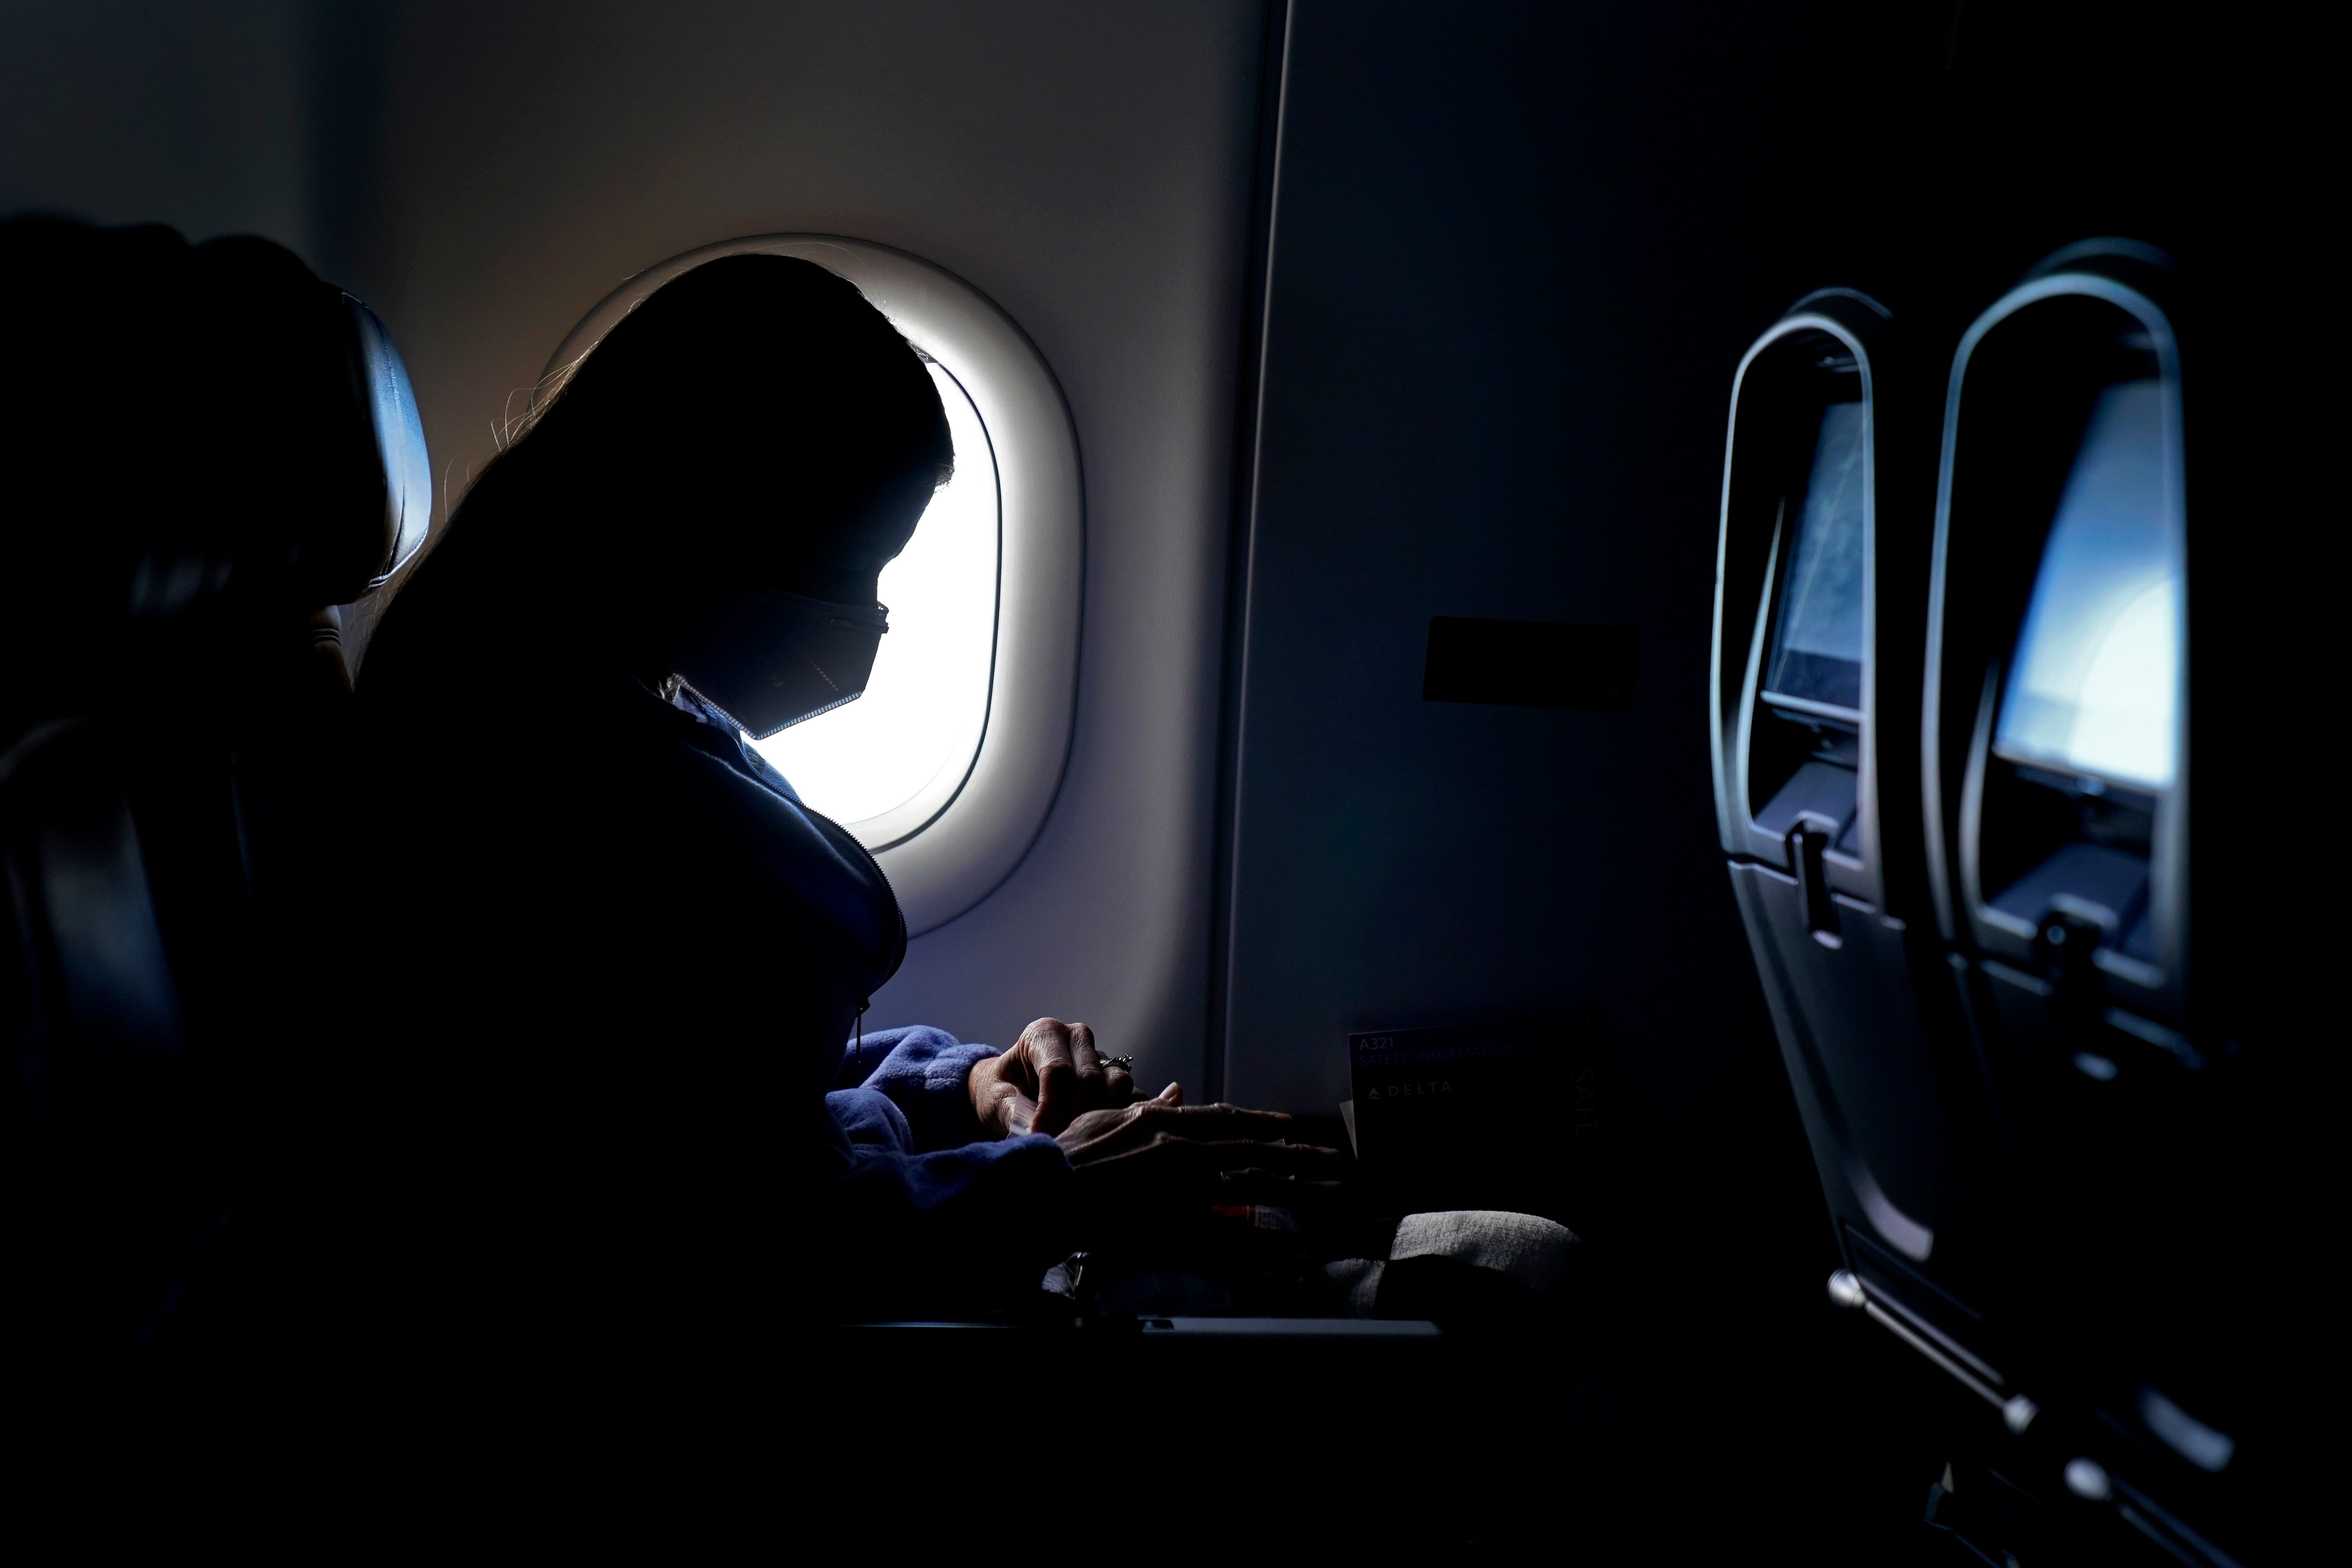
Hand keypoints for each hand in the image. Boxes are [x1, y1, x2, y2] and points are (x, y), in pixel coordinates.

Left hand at [968, 1017, 1138, 1138]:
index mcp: (1044, 1033)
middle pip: (1090, 1079)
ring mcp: (1101, 1055)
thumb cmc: (1000, 1090)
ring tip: (1075, 1139)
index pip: (1058, 1071)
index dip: (1052, 1110)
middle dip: (1074, 1119)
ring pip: (1118, 1084)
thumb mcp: (994, 1099)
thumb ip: (1012, 1112)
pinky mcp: (1116, 1076)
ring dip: (1099, 1118)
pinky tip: (1097, 1136)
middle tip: (1058, 1145)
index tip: (1041, 1137)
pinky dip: (1118, 1117)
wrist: (1012, 1089)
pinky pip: (1133, 1095)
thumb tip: (1037, 1133)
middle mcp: (1077, 1036)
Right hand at [1054, 1083, 1346, 1237]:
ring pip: (1256, 1190)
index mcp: (1166, 1124)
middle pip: (1256, 1153)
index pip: (1228, 1120)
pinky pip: (1234, 1242)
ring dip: (1302, 1191)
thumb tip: (1176, 1092)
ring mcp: (1184, 1193)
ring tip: (1337, 1195)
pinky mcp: (1178, 1231)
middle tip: (1339, 1161)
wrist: (1042, 1193)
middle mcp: (1184, 1153)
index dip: (1263, 1124)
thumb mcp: (1105, 1118)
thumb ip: (1147, 1108)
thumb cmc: (1065, 1156)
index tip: (1292, 1127)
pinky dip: (1268, 1249)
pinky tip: (1297, 1257)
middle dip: (1302, 1157)